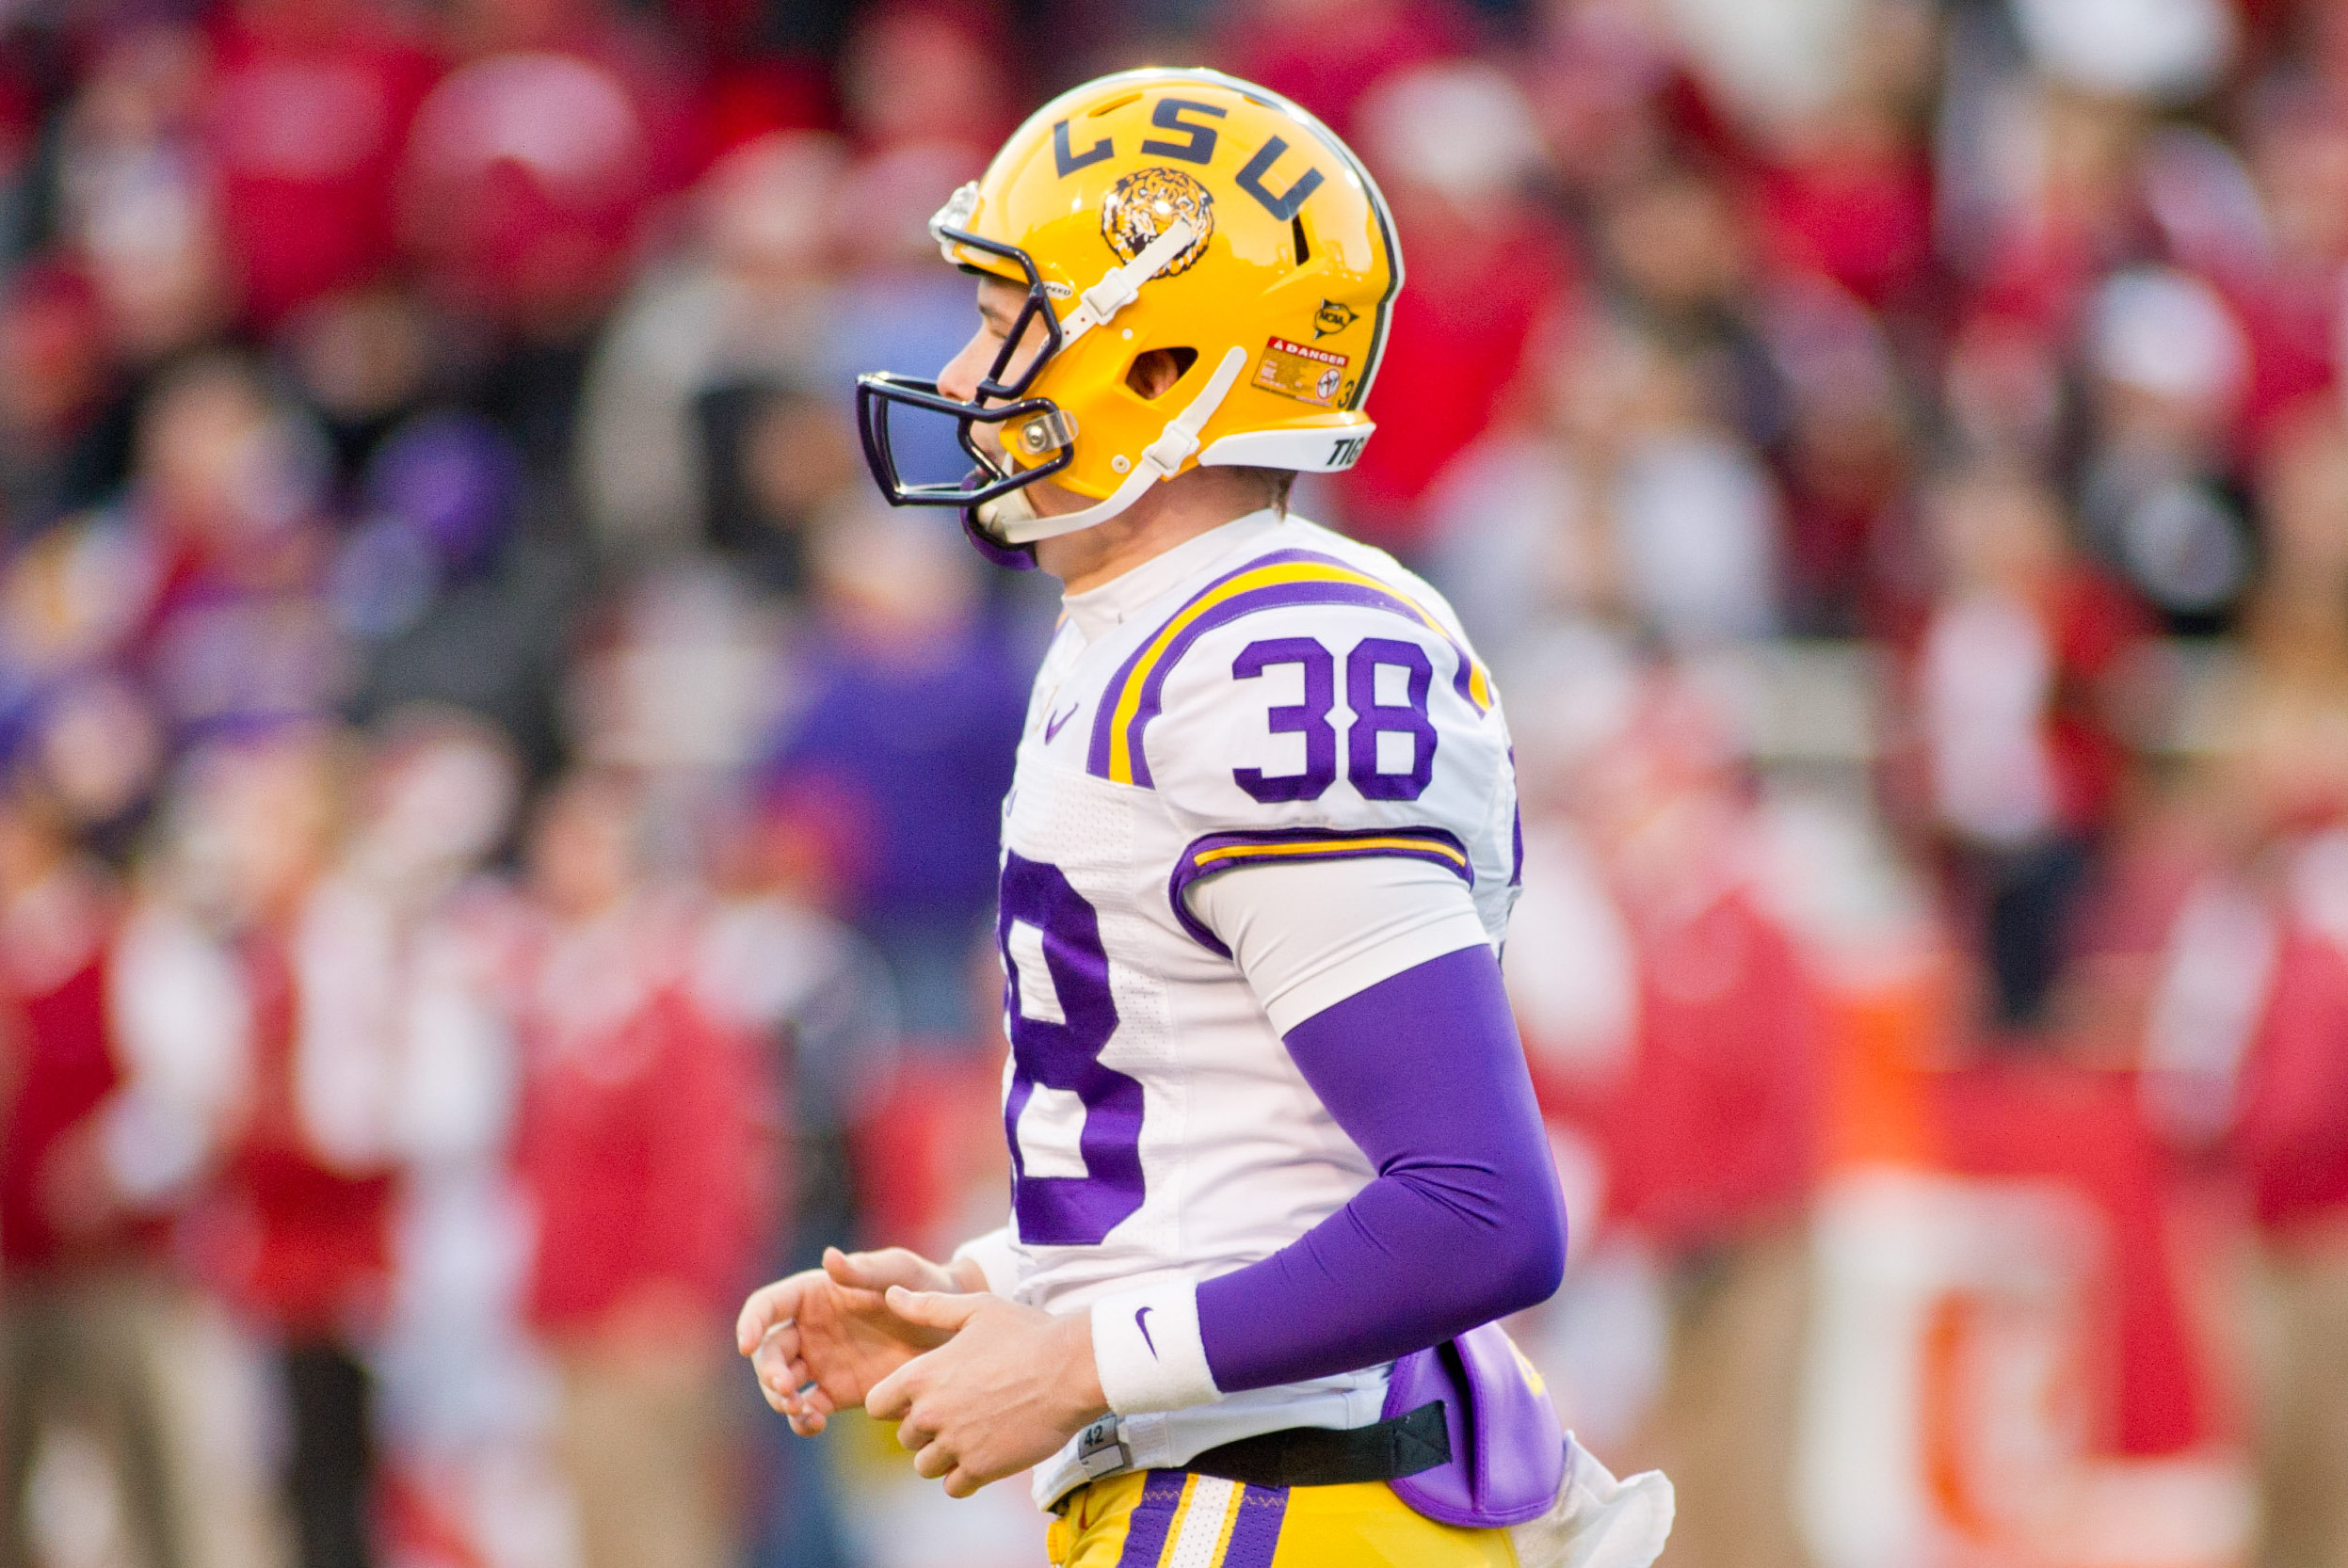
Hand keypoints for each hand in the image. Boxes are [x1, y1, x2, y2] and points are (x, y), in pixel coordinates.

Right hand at [735, 1247, 977, 1434]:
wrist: (955, 1330)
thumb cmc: (927, 1286)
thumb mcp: (900, 1272)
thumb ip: (865, 1271)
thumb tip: (828, 1257)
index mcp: (814, 1294)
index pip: (768, 1306)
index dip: (750, 1323)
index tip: (745, 1344)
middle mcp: (810, 1329)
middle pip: (768, 1351)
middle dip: (768, 1372)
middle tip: (785, 1389)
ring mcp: (821, 1363)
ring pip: (781, 1384)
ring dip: (780, 1399)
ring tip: (801, 1409)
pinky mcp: (837, 1393)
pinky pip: (807, 1410)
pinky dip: (801, 1420)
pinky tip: (812, 1423)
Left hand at [865, 1286, 1108, 1497]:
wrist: (1073, 1368)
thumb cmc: (1026, 1333)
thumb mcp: (976, 1309)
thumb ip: (928, 1306)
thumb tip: (890, 1294)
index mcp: (922, 1375)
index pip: (877, 1405)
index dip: (895, 1402)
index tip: (922, 1396)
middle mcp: (931, 1413)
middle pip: (904, 1437)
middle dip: (925, 1428)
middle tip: (960, 1411)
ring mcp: (955, 1444)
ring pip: (925, 1466)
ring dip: (943, 1456)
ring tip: (973, 1434)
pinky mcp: (982, 1468)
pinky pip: (954, 1487)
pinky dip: (966, 1476)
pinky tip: (986, 1454)